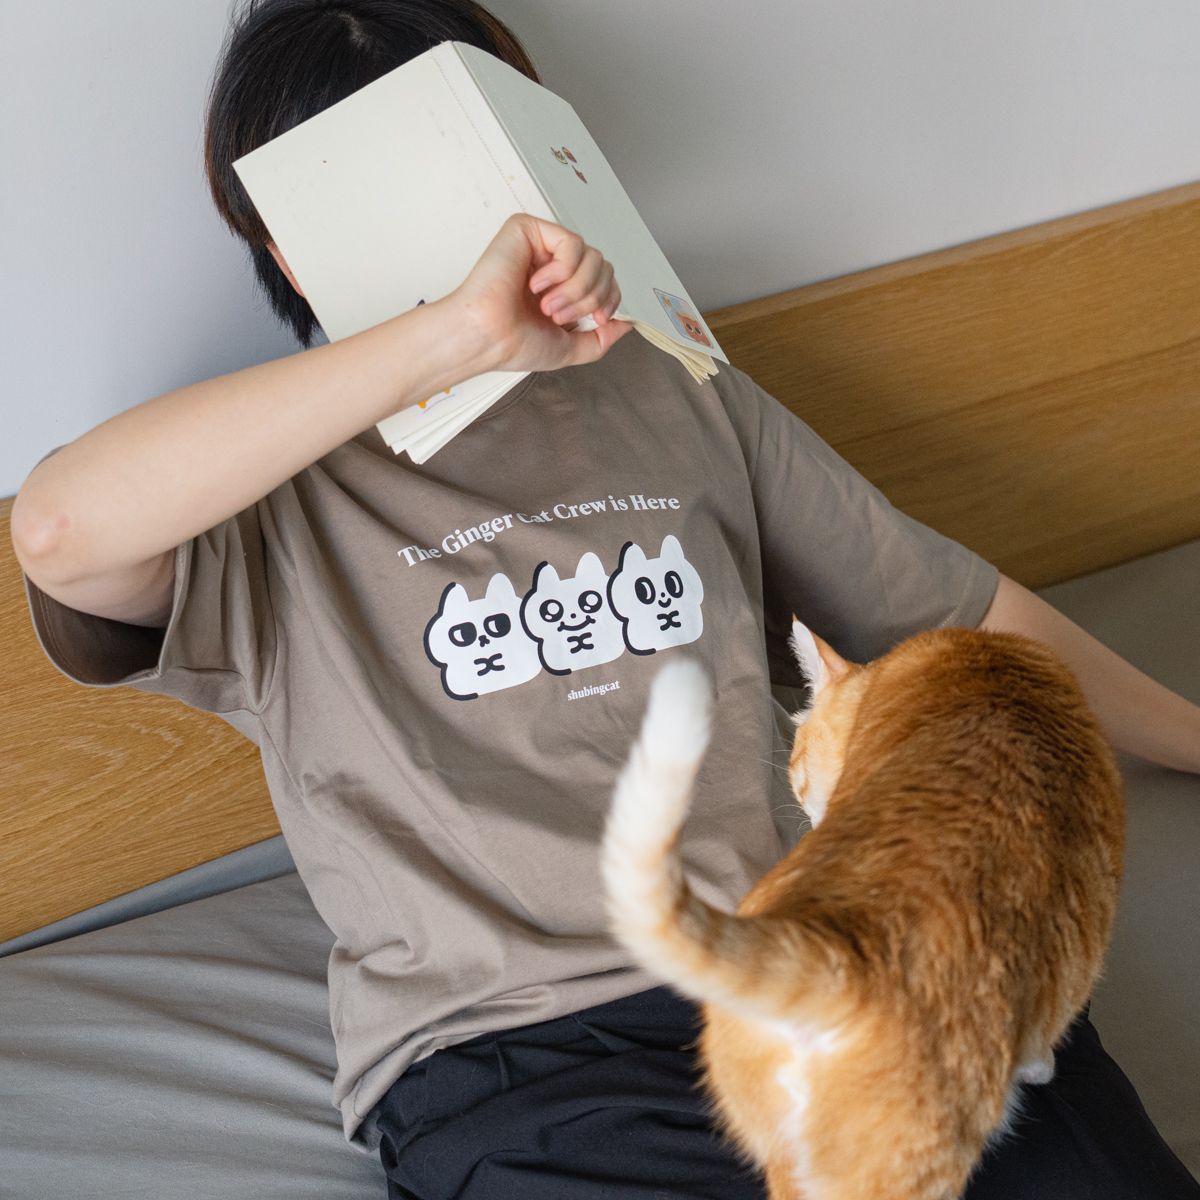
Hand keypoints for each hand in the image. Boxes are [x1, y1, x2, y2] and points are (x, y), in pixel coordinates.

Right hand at [448, 213, 633, 373]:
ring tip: (547, 305)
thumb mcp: (571, 348)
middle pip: (604, 266)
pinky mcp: (528, 230)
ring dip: (576, 289)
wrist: (489, 337)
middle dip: (590, 298)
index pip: (605, 280)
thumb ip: (602, 338)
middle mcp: (553, 265)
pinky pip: (572, 243)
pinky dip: (561, 270)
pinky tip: (536, 285)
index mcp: (562, 288)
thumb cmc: (516, 343)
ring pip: (592, 256)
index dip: (609, 299)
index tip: (595, 319)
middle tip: (558, 317)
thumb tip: (628, 323)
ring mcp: (541, 246)